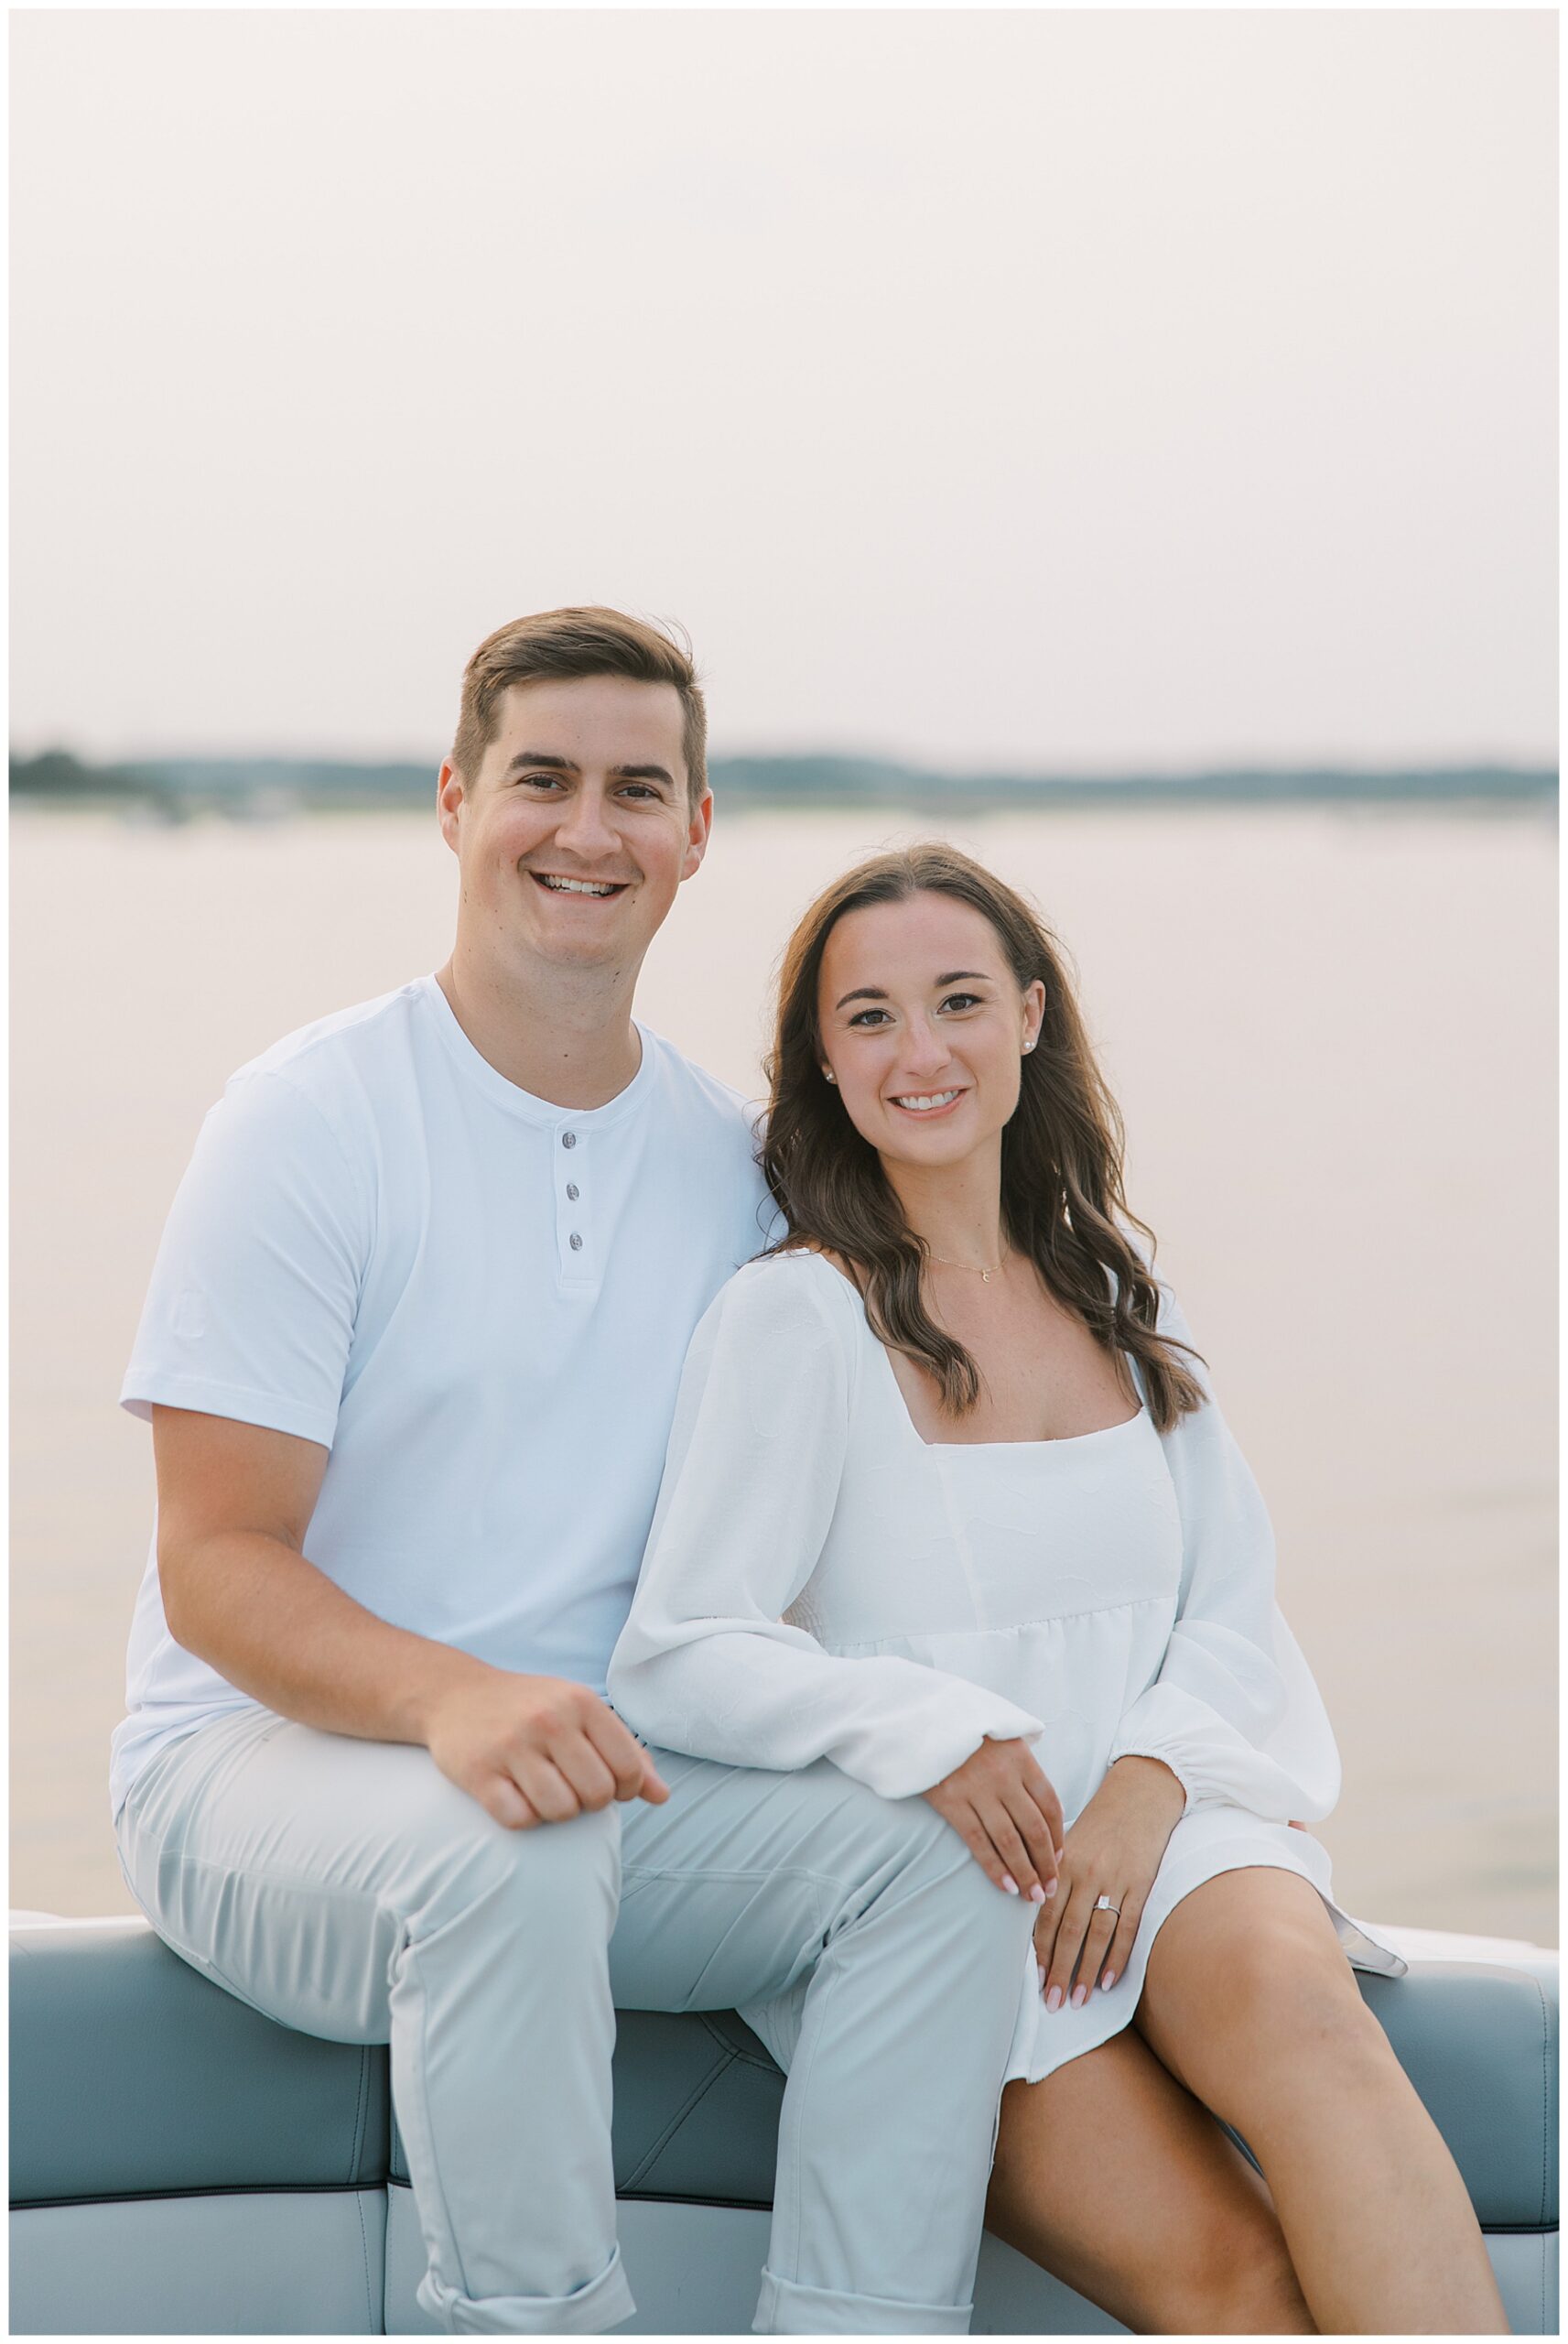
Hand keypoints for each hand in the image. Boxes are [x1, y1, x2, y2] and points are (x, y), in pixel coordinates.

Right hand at [423, 1663, 669, 1829]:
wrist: (456, 1694)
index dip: (625, 1789)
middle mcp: (549, 1719)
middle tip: (571, 1787)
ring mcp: (511, 1745)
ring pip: (560, 1811)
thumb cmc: (532, 1708)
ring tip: (544, 1791)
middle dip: (590, 1803)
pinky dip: (524, 1818)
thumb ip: (625, 1752)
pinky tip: (516, 1796)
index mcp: (582, 1702)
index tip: (606, 1783)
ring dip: (557, 1813)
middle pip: (597, 1795)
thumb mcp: (582, 1713)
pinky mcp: (478, 1772)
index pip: (628, 1768)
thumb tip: (662, 1797)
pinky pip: (519, 1819)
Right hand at [921, 1736, 1064, 1901]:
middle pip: (1034, 1828)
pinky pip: (978, 1842)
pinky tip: (1006, 1886)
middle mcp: (1004, 1775)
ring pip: (1009, 1840)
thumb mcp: (1004, 1738)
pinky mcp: (952, 1801)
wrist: (923, 1720)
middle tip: (1049, 1888)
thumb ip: (1026, 1768)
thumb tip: (1049, 1809)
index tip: (1058, 1859)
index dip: (1057, 1836)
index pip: (1050, 1805)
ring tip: (1032, 1895)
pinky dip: (995, 1867)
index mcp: (1021, 1759)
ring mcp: (977, 1789)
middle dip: (1045, 1863)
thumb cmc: (968, 1732)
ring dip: (1024, 1873)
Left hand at [1034, 1755, 1184, 2006]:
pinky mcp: (1141, 1886)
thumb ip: (1055, 1876)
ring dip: (1086, 1971)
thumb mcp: (1070, 1842)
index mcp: (1063, 1862)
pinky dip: (1117, 1957)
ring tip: (1077, 1999)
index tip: (1032, 1978)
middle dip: (1058, 1968)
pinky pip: (1127, 1927)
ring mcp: (1115, 1880)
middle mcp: (1086, 1873)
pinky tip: (1109, 1981)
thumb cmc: (1100, 1823)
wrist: (1140, 1795)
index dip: (1039, 1948)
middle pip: (1068, 1930)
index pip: (1046, 1913)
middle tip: (1050, 2001)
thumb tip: (1038, 1919)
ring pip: (1096, 1934)